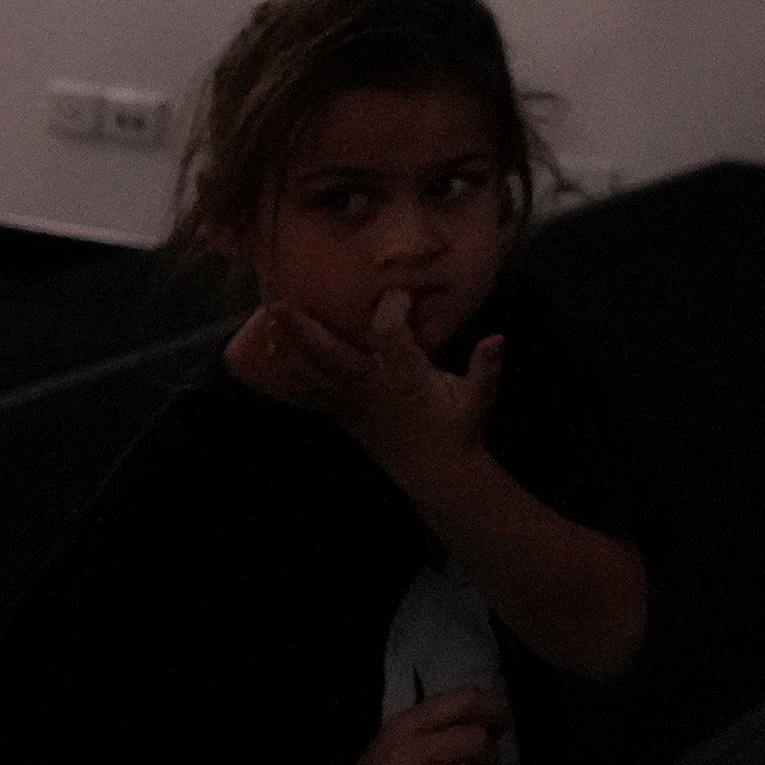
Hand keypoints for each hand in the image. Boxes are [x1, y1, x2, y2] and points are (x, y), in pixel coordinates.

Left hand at [232, 291, 497, 482]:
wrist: (436, 473)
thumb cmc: (458, 429)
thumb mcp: (480, 399)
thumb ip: (487, 368)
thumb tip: (497, 339)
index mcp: (408, 381)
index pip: (394, 340)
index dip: (393, 311)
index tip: (398, 291)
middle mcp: (374, 392)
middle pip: (333, 360)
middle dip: (305, 334)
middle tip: (280, 305)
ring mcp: (352, 406)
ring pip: (313, 376)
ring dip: (288, 349)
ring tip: (267, 321)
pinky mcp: (342, 415)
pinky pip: (309, 394)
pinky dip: (288, 375)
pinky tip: (270, 355)